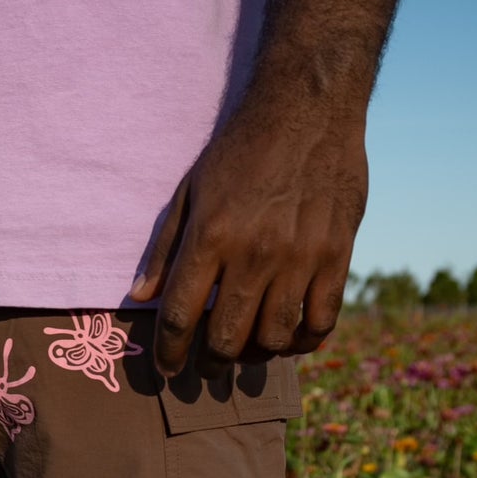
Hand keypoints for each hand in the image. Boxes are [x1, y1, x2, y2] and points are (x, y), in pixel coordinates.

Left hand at [132, 77, 367, 376]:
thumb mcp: (190, 188)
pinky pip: (321, 321)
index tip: (166, 369)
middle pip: (226, 339)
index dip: (168, 353)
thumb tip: (141, 296)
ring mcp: (299, 258)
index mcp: (211, 237)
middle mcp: (254, 254)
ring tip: (248, 349)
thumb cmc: (242, 148)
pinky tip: (291, 338)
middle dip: (211, 364)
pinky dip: (304, 341)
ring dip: (256, 355)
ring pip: (274, 339)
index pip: (179, 316)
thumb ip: (165, 246)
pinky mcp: (336, 256)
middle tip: (208, 368)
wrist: (309, 108)